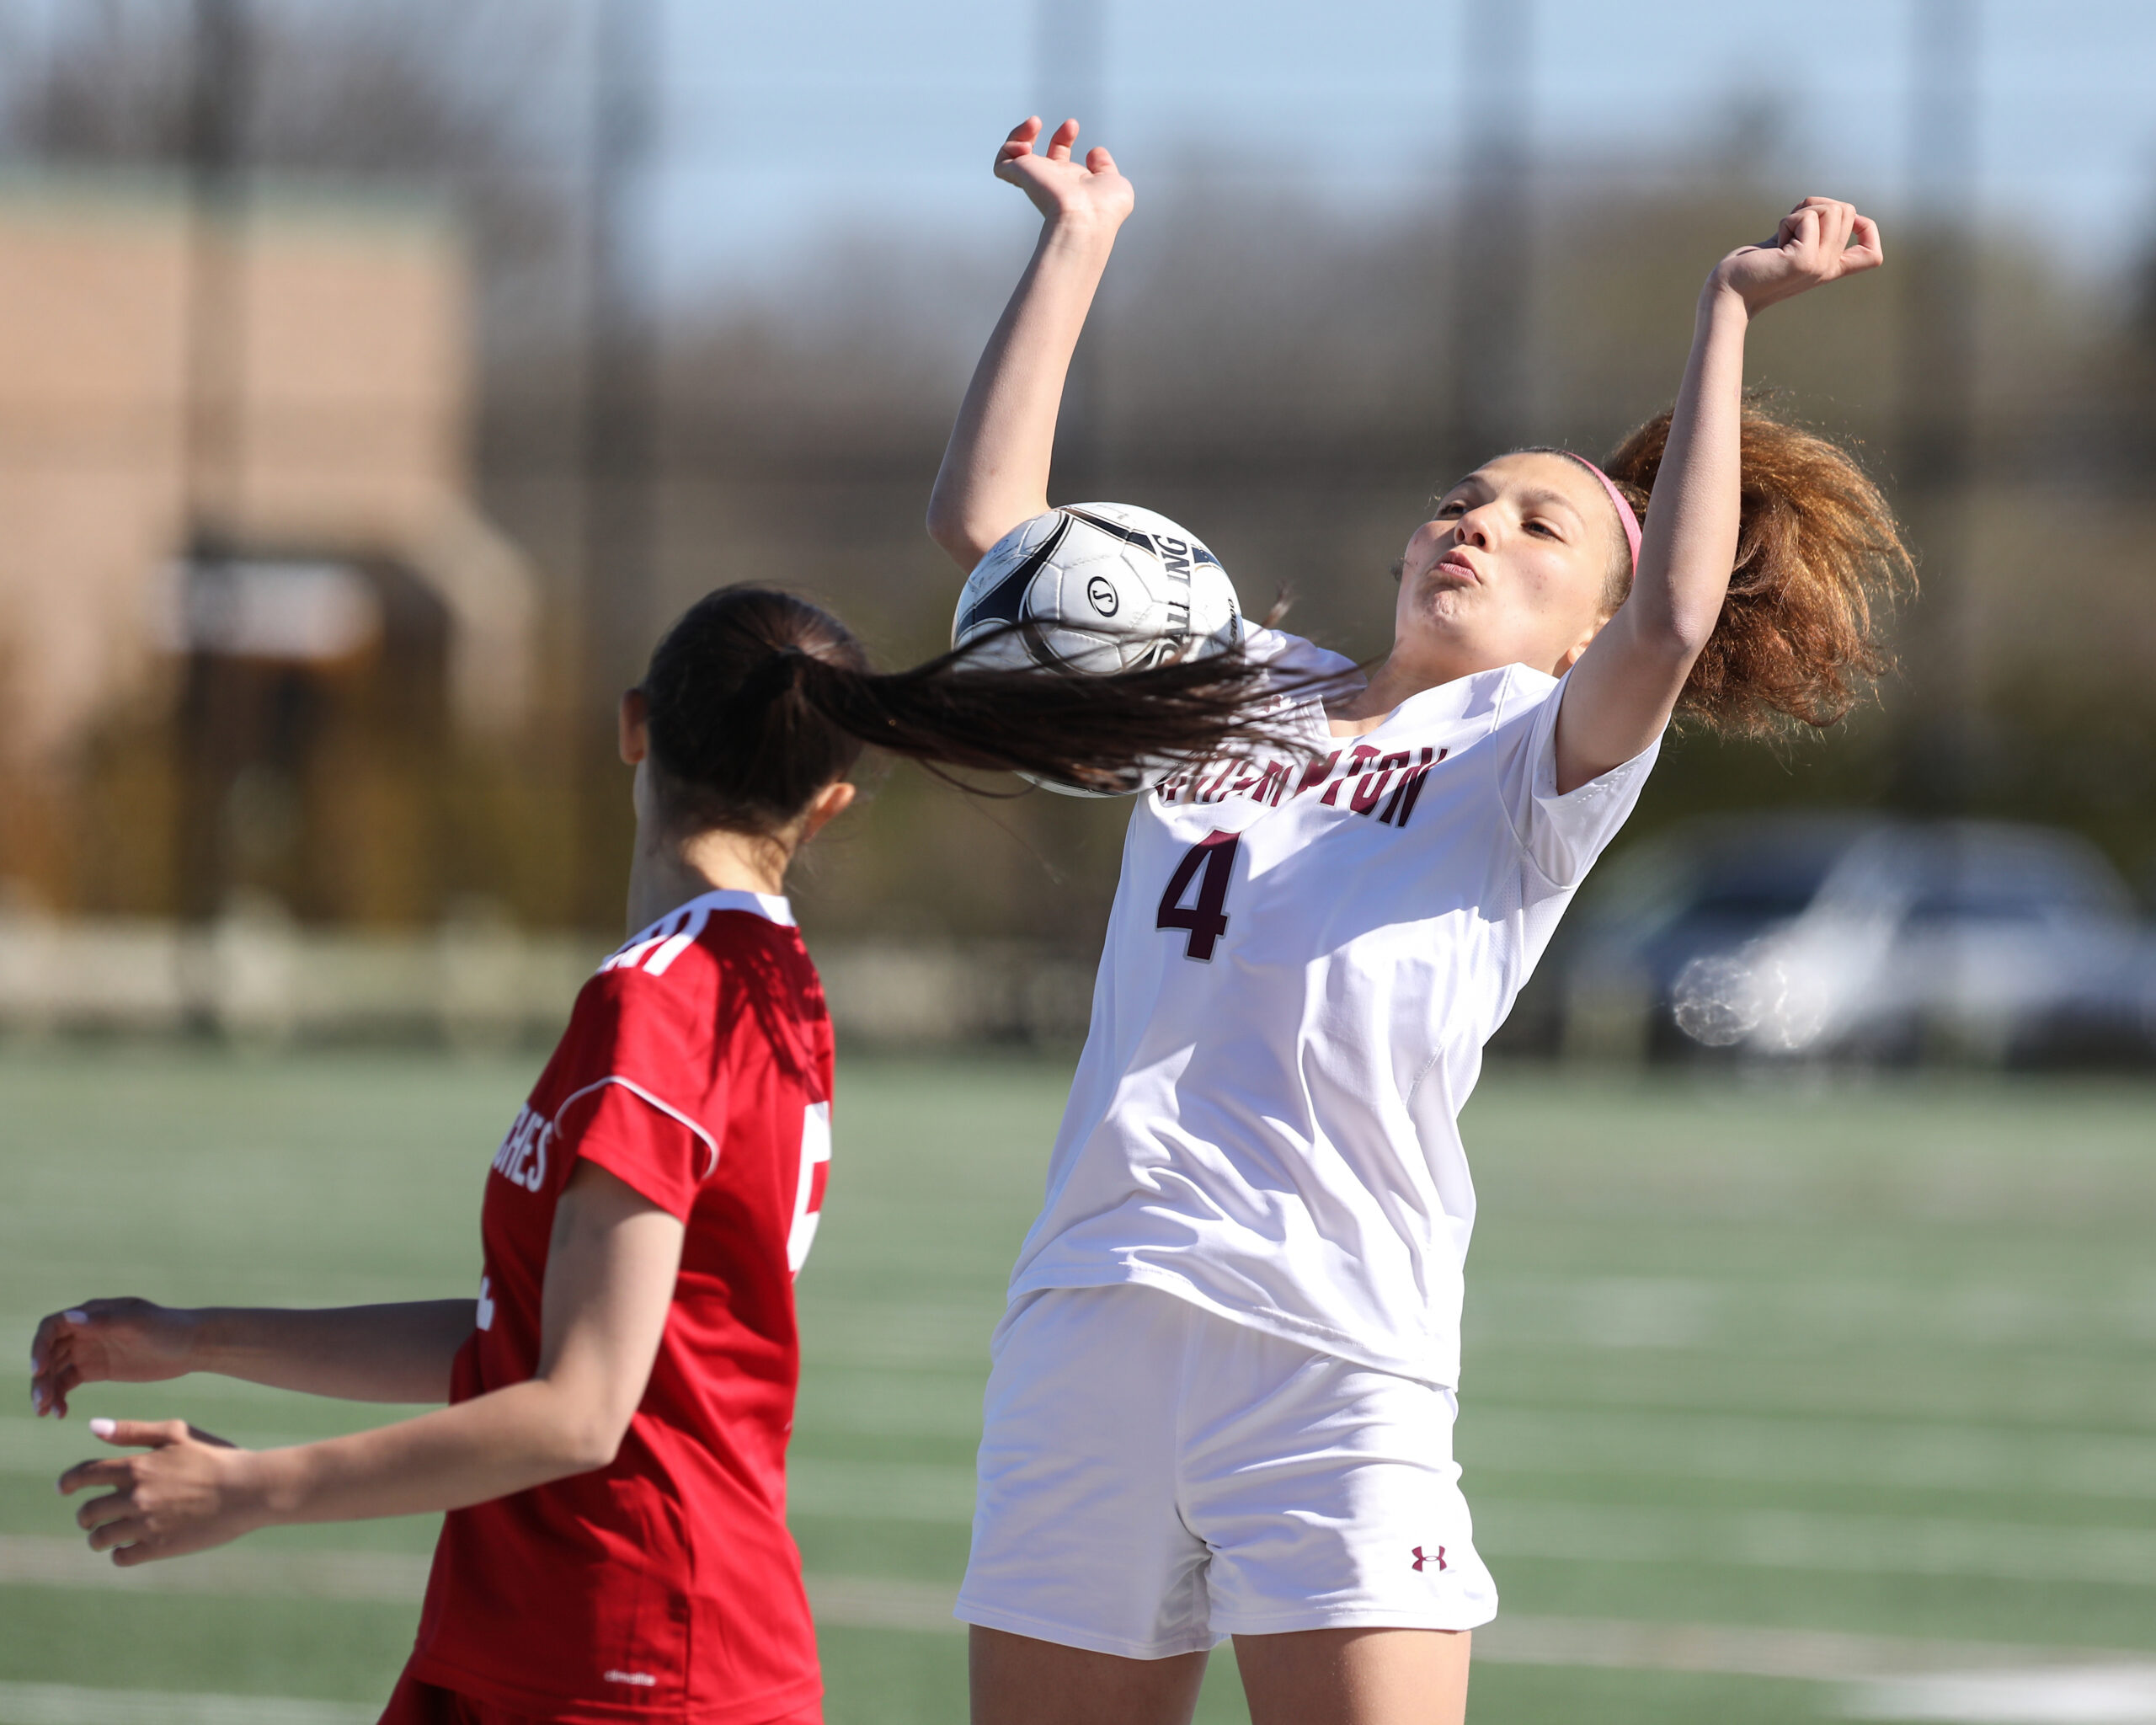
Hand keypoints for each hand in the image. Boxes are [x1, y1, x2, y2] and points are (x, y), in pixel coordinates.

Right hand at [31, 1300, 197, 1417]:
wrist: (191, 1346)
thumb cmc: (168, 1328)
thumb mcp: (139, 1323)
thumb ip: (105, 1321)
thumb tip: (70, 1317)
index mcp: (93, 1314)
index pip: (52, 1327)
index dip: (39, 1347)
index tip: (39, 1371)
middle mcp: (85, 1331)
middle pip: (49, 1352)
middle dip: (41, 1376)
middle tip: (42, 1403)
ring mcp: (89, 1351)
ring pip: (55, 1370)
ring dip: (45, 1390)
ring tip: (47, 1412)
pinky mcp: (96, 1370)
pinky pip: (67, 1383)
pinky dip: (59, 1397)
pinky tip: (60, 1414)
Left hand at [58, 1417, 261, 1564]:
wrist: (249, 1489)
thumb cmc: (216, 1456)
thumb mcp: (178, 1433)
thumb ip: (133, 1431)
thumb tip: (92, 1428)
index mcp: (136, 1467)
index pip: (84, 1475)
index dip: (69, 1482)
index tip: (65, 1488)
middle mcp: (134, 1497)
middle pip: (87, 1512)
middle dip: (87, 1515)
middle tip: (94, 1516)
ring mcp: (145, 1525)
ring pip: (100, 1539)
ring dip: (101, 1537)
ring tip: (112, 1534)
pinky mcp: (158, 1548)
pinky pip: (121, 1558)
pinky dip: (121, 1553)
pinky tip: (133, 1545)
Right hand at [994, 116, 1133, 231]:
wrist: (1085, 219)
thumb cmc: (1104, 210)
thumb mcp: (1115, 183)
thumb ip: (1106, 166)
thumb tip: (1095, 152)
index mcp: (1069, 182)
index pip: (1059, 158)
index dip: (1063, 138)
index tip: (1072, 126)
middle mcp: (1050, 180)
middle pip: (1032, 155)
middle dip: (1035, 132)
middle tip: (1052, 123)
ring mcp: (1034, 179)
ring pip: (1012, 156)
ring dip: (1020, 134)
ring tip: (1034, 123)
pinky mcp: (1019, 176)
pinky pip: (1002, 162)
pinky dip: (1009, 146)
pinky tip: (1025, 146)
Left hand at [1710, 197, 1882, 315]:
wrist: (1728, 291)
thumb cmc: (1752, 267)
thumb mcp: (1790, 244)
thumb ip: (1812, 228)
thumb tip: (1829, 204)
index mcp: (1829, 268)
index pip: (1873, 254)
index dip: (1866, 229)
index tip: (1837, 225)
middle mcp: (1828, 268)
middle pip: (1848, 211)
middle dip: (1816, 206)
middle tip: (1790, 230)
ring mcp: (1819, 265)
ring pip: (1833, 209)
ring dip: (1801, 212)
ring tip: (1782, 237)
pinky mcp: (1804, 260)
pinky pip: (1807, 216)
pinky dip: (1788, 220)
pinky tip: (1774, 244)